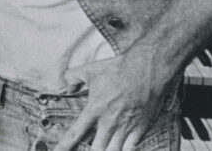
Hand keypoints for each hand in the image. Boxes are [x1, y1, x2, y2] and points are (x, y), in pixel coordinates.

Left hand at [53, 45, 169, 150]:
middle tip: (89, 147)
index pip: (76, 133)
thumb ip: (72, 76)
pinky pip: (130, 148)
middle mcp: (109, 122)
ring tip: (104, 146)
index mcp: (94, 110)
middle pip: (96, 149)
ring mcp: (126, 127)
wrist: (146, 69)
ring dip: (107, 150)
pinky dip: (124, 149)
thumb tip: (65, 85)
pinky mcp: (141, 129)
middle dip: (92, 150)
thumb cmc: (117, 69)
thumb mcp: (90, 69)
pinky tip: (121, 146)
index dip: (65, 146)